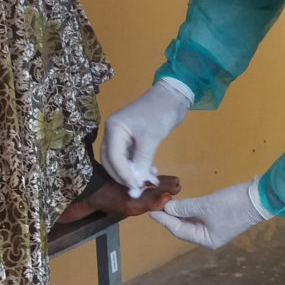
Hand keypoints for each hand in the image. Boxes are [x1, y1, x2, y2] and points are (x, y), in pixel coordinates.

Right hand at [101, 79, 190, 195]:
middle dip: (124, 176)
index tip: (136, 187)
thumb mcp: (150, 139)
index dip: (123, 175)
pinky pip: (129, 157)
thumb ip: (142, 162)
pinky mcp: (131, 138)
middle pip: (112, 161)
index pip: (113, 158)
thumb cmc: (159, 113)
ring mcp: (121, 135)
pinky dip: (137, 166)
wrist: (173, 96)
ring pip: (120, 161)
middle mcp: (113, 132)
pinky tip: (150, 172)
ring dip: (132, 172)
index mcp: (113, 129)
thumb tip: (140, 184)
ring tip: (148, 180)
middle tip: (140, 187)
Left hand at [149, 178, 272, 248]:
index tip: (151, 211)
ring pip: (192, 221)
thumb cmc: (232, 205)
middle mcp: (210, 237)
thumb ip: (184, 207)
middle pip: (184, 227)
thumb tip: (167, 208)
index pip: (179, 230)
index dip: (164, 220)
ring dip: (180, 212)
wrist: (260, 197)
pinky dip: (189, 209)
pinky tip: (181, 202)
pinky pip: (199, 215)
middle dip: (170, 217)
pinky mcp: (220, 216)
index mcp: (207, 240)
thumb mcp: (205, 205)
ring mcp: (216, 227)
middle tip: (156, 205)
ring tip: (165, 203)